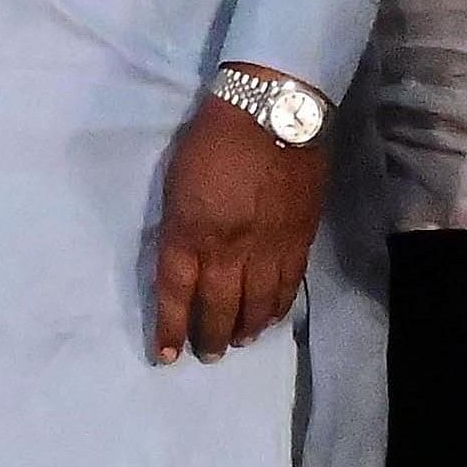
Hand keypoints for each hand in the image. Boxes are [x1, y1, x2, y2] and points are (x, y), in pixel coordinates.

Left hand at [149, 75, 330, 363]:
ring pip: (256, 306)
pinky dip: (276, 310)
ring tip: (236, 341)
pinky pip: (287, 288)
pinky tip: (268, 320)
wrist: (272, 112)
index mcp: (189, 230)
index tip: (166, 355)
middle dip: (210, 337)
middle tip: (207, 353)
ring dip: (245, 329)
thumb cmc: (212, 139)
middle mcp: (228, 248)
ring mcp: (268, 248)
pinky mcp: (299, 240)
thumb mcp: (177, 182)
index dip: (170, 327)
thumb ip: (180, 226)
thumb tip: (184, 259)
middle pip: (218, 307)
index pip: (175, 292)